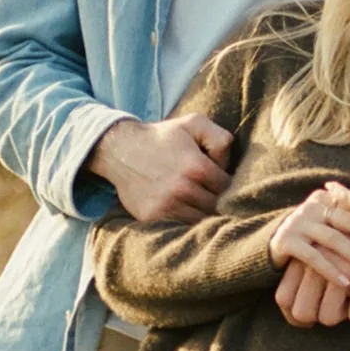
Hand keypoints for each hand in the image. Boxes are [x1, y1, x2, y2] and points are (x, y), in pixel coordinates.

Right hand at [86, 112, 232, 222]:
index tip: (220, 181)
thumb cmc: (162, 136)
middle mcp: (182, 189)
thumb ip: (220, 138)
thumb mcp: (194, 123)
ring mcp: (166, 206)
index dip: (228, 184)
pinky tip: (184, 209)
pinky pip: (179, 227)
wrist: (120, 150)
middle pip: (216, 206)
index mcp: (196, 167)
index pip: (227, 187)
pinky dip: (185, 222)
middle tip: (211, 192)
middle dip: (217, 200)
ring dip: (202, 213)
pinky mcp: (152, 218)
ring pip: (200, 220)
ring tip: (198, 201)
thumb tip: (228, 166)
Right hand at [268, 182, 349, 311]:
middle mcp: (312, 206)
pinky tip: (346, 283)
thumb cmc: (314, 237)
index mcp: (328, 199)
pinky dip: (331, 270)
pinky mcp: (285, 240)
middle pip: (348, 221)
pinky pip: (313, 256)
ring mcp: (298, 222)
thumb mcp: (333, 224)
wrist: (274, 243)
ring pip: (333, 239)